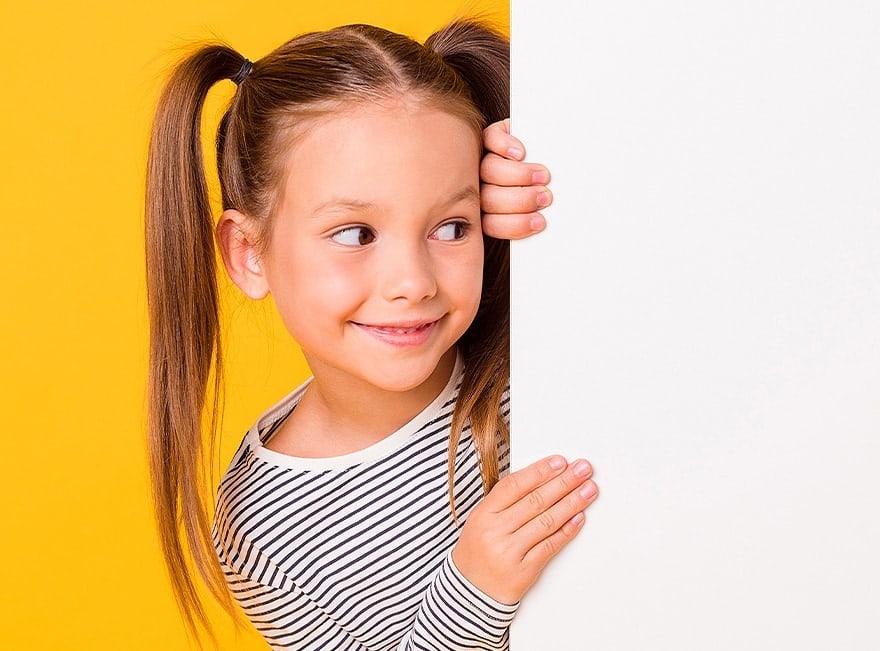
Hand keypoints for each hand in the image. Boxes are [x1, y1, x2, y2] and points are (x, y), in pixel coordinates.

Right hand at [452, 455, 597, 604]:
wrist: (469, 592)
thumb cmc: (478, 551)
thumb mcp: (481, 521)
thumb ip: (506, 502)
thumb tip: (542, 479)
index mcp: (483, 514)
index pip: (514, 486)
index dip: (539, 471)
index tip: (560, 461)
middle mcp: (495, 532)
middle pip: (535, 501)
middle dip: (563, 482)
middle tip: (583, 470)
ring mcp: (509, 552)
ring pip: (546, 522)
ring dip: (571, 504)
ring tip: (588, 490)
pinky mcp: (524, 571)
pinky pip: (550, 546)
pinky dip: (566, 531)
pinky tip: (578, 518)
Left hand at [480, 119, 552, 239]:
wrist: (545, 146)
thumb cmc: (542, 184)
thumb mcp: (540, 204)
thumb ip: (535, 216)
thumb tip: (545, 225)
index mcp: (488, 211)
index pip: (491, 224)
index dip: (515, 225)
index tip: (539, 221)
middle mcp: (480, 187)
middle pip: (489, 198)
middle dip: (521, 200)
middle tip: (545, 196)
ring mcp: (482, 160)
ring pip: (489, 171)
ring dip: (518, 175)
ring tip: (542, 176)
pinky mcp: (488, 136)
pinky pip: (488, 140)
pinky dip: (504, 146)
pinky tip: (520, 153)